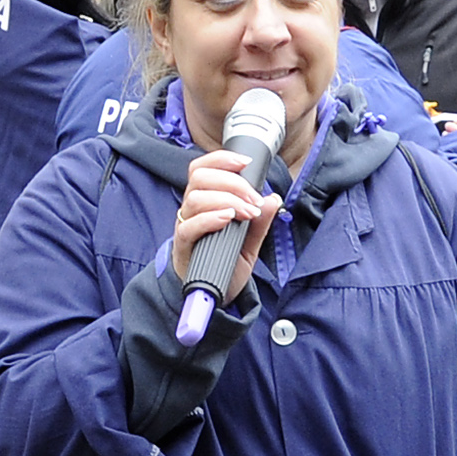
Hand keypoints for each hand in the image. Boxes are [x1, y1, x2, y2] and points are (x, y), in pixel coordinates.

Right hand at [172, 149, 280, 306]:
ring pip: (195, 198)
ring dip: (226, 199)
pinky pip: (189, 226)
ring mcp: (186, 227)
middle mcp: (191, 210)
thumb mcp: (249, 242)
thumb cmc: (225, 263)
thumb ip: (260, 222)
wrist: (214, 296)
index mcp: (204, 201)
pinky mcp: (183, 246)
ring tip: (247, 213)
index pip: (203, 168)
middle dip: (232, 182)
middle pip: (199, 177)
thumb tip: (273, 199)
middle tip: (254, 199)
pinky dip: (210, 218)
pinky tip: (228, 219)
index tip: (245, 163)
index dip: (221, 159)